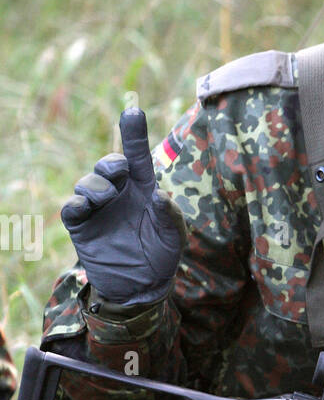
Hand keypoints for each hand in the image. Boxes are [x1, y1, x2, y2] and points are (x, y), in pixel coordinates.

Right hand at [61, 108, 185, 305]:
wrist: (141, 287)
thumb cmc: (161, 256)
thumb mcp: (174, 238)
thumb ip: (171, 216)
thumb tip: (160, 195)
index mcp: (143, 188)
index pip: (137, 156)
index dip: (134, 133)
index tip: (133, 112)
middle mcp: (119, 192)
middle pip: (108, 165)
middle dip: (111, 163)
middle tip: (119, 172)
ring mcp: (98, 208)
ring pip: (88, 182)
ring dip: (96, 185)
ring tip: (107, 198)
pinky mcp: (82, 225)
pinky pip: (72, 208)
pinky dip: (77, 203)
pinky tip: (87, 207)